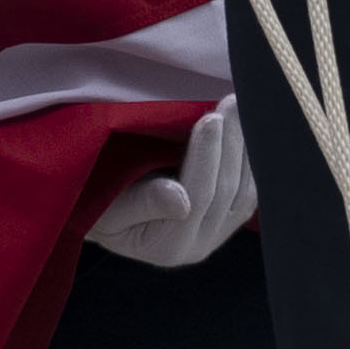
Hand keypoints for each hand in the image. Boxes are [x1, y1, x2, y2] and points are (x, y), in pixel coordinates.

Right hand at [86, 99, 252, 268]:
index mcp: (167, 247)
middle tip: (230, 101)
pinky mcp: (228, 221)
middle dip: (231, 143)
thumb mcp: (109, 206)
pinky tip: (247, 128)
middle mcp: (198, 247)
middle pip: (226, 192)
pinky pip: (249, 191)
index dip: (206, 157)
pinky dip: (250, 158)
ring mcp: (216, 236)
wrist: (107, 213)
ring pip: (244, 191)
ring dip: (245, 146)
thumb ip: (144, 203)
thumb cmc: (100, 203)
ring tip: (240, 106)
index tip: (210, 119)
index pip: (197, 197)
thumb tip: (181, 200)